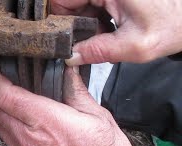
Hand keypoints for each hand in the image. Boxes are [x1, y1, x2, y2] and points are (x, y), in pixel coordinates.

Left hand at [0, 68, 134, 145]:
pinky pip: (6, 139)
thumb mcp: (98, 116)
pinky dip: (5, 124)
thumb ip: (77, 91)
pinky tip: (18, 119)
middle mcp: (30, 137)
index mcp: (47, 121)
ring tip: (11, 98)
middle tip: (4, 81)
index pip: (7, 96)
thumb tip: (67, 70)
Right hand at [51, 0, 181, 64]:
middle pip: (69, 3)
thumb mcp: (134, 45)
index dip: (58, 20)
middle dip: (75, 25)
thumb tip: (71, 56)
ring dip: (87, 25)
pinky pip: (93, 5)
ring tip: (104, 38)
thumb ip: (98, 52)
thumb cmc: (173, 24)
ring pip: (80, 5)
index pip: (61, 0)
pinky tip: (108, 31)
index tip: (63, 38)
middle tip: (88, 42)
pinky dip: (96, 20)